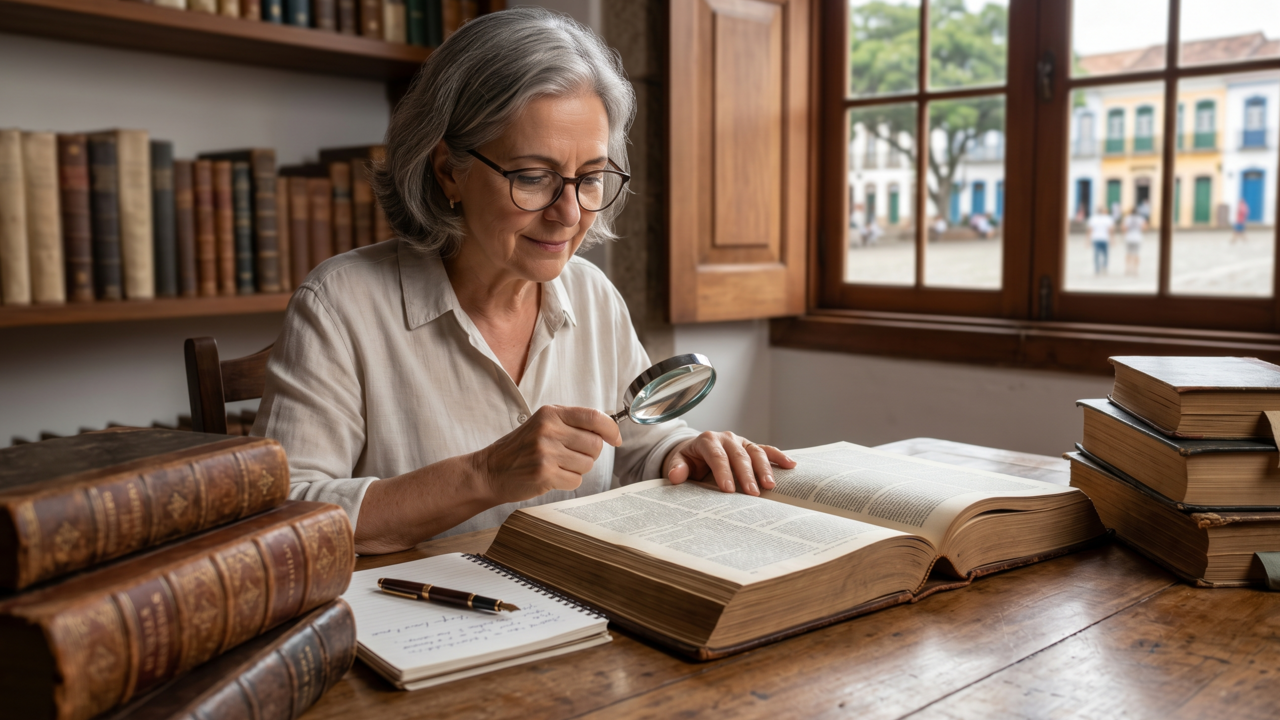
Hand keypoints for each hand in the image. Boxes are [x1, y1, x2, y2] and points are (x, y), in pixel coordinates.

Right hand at [472, 405, 621, 504]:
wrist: (490, 470)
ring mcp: (546, 452)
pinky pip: (576, 480)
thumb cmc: (521, 448)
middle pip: (595, 444)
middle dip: (590, 454)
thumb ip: (572, 422)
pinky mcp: (544, 473)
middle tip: (571, 456)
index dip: (611, 430)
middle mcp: (548, 430)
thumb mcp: (542, 424)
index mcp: (550, 413)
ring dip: (578, 469)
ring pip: (587, 464)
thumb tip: (608, 429)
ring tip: (557, 465)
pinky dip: (568, 481)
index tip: (616, 439)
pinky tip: (551, 476)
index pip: (594, 417)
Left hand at [663, 432, 796, 495]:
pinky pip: (766, 450)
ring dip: (764, 469)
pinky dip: (778, 456)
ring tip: (770, 486)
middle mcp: (726, 438)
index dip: (723, 472)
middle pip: (738, 456)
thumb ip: (676, 468)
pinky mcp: (751, 447)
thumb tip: (676, 476)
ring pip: (755, 453)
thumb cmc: (687, 460)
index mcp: (707, 440)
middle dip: (746, 475)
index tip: (728, 489)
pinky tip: (790, 466)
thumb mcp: (677, 462)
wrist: (694, 452)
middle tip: (752, 493)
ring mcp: (741, 442)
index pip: (717, 456)